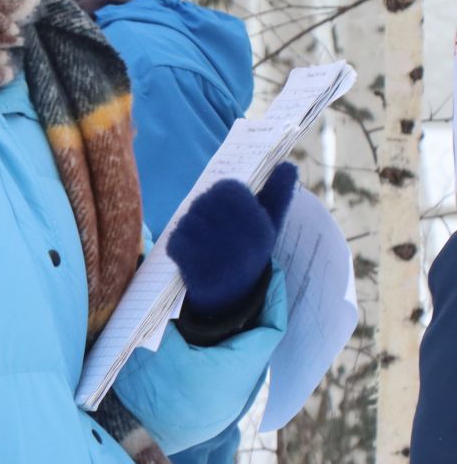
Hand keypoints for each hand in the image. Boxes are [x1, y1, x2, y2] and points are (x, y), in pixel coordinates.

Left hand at [168, 161, 297, 320]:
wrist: (233, 297)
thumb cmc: (249, 250)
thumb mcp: (269, 225)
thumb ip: (276, 194)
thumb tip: (288, 166)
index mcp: (260, 228)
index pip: (230, 188)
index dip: (223, 191)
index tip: (225, 203)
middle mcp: (241, 242)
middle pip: (204, 201)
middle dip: (203, 207)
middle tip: (208, 220)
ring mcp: (217, 256)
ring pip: (188, 219)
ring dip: (189, 225)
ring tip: (201, 238)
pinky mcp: (193, 269)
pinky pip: (175, 240)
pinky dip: (178, 243)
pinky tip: (189, 252)